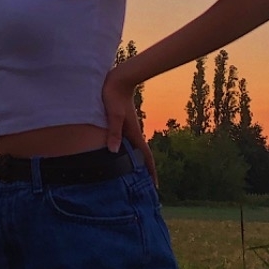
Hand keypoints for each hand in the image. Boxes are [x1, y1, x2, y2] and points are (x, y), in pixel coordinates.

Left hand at [102, 64, 157, 185]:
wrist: (118, 79)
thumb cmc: (113, 95)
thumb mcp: (112, 115)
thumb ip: (113, 132)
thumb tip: (113, 151)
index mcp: (133, 133)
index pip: (146, 158)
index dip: (150, 173)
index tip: (155, 188)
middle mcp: (133, 133)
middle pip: (142, 157)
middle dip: (146, 172)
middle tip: (147, 189)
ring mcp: (128, 128)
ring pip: (134, 151)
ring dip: (137, 163)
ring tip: (136, 176)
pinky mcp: (121, 123)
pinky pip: (126, 143)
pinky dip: (127, 153)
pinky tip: (121, 156)